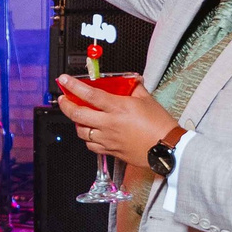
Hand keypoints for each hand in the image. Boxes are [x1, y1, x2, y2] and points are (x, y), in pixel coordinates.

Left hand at [55, 73, 176, 166]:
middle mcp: (109, 124)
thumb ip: (134, 88)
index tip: (64, 80)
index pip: (89, 95)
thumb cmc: (160, 125)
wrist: (167, 147)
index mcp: (118, 108)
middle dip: (66, 106)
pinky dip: (87, 138)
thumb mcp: (147, 100)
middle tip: (64, 100)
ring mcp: (108, 139)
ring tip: (78, 116)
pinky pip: (91, 146)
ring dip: (76, 123)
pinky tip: (91, 133)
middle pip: (78, 114)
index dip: (74, 86)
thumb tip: (130, 81)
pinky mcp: (111, 151)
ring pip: (81, 132)